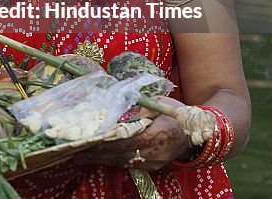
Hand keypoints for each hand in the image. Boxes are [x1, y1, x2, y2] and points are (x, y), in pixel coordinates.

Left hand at [73, 96, 191, 171]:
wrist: (196, 134)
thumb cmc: (175, 113)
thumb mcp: (159, 104)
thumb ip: (138, 108)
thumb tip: (116, 111)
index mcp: (158, 134)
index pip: (128, 140)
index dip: (108, 142)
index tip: (89, 141)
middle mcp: (156, 152)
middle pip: (121, 154)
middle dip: (97, 154)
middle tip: (75, 152)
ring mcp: (154, 162)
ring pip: (123, 162)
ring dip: (101, 160)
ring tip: (80, 157)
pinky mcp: (152, 167)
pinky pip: (129, 164)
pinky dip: (112, 161)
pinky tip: (97, 159)